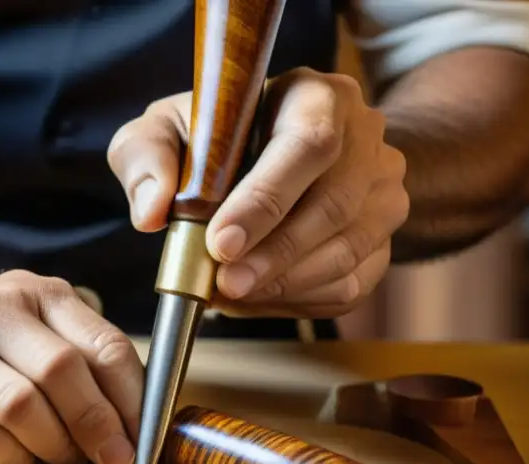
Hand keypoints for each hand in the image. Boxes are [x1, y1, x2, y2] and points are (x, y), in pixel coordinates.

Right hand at [0, 270, 144, 463]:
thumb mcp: (46, 326)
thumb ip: (96, 361)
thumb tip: (141, 430)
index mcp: (24, 295)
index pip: (97, 351)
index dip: (127, 407)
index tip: (137, 447)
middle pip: (43, 389)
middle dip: (82, 437)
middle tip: (95, 463)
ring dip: (30, 459)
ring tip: (37, 457)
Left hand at [108, 68, 409, 317]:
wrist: (271, 153)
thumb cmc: (215, 139)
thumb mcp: (166, 127)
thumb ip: (146, 156)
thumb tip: (152, 211)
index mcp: (317, 97)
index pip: (308, 145)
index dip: (265, 201)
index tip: (220, 243)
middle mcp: (364, 140)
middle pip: (333, 206)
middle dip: (272, 256)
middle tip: (223, 285)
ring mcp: (382, 193)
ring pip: (346, 253)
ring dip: (283, 285)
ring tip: (230, 293)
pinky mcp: (381, 241)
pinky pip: (349, 286)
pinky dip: (297, 301)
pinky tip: (256, 297)